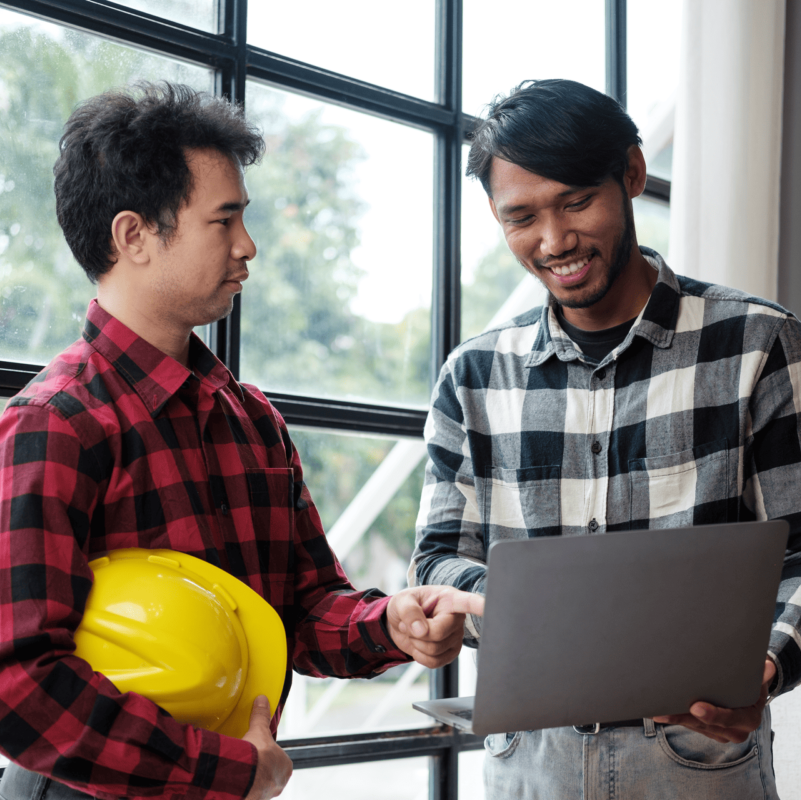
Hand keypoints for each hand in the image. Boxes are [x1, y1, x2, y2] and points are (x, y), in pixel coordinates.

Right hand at [242, 696, 292, 798]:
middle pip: (270, 774)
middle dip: (260, 769)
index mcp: (286, 767)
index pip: (279, 760)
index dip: (268, 755)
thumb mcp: (259, 730)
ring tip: (241, 772)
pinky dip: (244, 788)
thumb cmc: (257, 755)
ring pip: (260, 785)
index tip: (258, 752)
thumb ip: (261, 715)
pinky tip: (236, 782)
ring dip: (252, 780)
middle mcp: (279, 783)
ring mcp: (267, 795)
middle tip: (249, 762)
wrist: (243, 776)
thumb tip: (262, 699)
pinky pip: (250, 793)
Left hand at [386, 585, 484, 667]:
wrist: (401, 624)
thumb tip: (421, 630)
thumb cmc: (406, 606)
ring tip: (414, 632)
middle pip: (438, 634)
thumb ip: (410, 611)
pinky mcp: (451, 653)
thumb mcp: (402, 601)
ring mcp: (456, 637)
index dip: (478, 605)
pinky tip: (419, 644)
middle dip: (417, 633)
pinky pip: (434, 662)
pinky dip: (420, 656)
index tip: (486, 606)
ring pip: (435, 650)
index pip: (467, 602)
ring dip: (416, 644)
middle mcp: (457, 618)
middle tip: (408, 624)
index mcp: (449, 599)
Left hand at [652, 659, 775, 742]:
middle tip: (664, 712)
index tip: (695, 708)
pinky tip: (658, 712)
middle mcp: (736, 730)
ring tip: (655, 711)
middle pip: (706, 725)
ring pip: (694, 726)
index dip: (713, 715)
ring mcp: (721, 733)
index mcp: (748, 718)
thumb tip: (768, 665)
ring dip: (674, 719)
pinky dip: (676, 718)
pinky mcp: (709, 731)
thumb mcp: (758, 679)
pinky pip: (690, 726)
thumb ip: (760, 674)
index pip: (730, 718)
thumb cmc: (751, 684)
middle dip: (684, 718)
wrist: (751, 698)